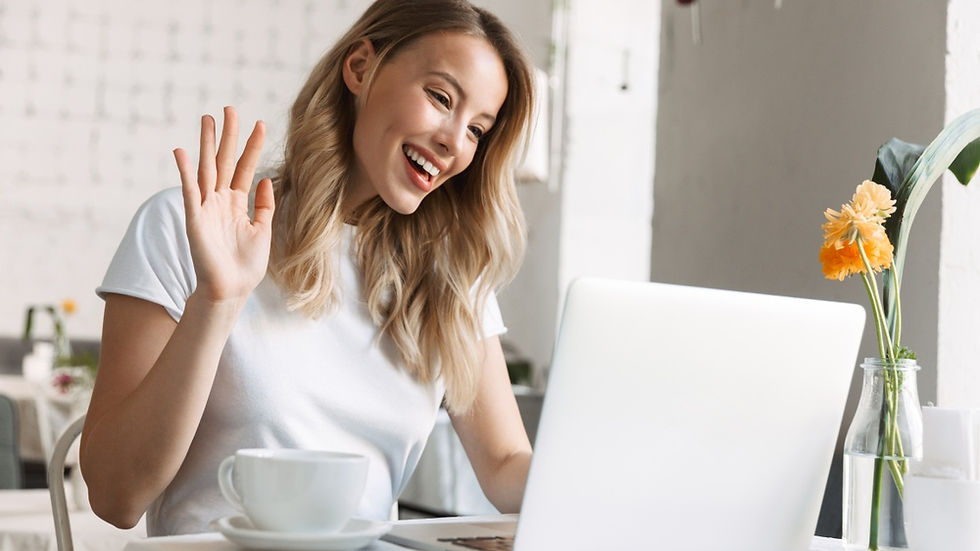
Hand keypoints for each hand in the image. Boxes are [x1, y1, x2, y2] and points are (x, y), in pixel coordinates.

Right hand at [173, 107, 274, 303]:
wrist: (231, 290)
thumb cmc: (246, 265)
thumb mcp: (263, 230)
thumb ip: (264, 205)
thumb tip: (268, 179)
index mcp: (237, 203)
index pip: (245, 168)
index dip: (253, 146)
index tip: (261, 124)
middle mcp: (220, 200)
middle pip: (224, 161)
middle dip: (228, 135)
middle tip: (229, 108)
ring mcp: (206, 207)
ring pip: (206, 168)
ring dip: (206, 144)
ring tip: (207, 118)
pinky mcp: (194, 218)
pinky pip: (189, 190)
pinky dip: (185, 171)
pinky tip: (182, 151)